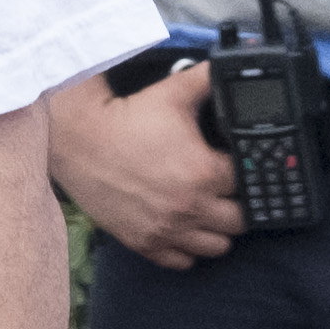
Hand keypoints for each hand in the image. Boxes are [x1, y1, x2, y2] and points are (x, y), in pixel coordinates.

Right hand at [44, 62, 245, 268]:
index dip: (245, 171)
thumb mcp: (173, 92)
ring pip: (218, 247)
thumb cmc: (127, 118)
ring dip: (218, 229)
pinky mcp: (146, 243)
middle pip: (241, 221)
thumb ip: (209, 79)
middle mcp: (191, 207)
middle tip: (225, 189)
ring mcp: (169, 230)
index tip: (234, 165)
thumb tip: (229, 66)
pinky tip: (183, 226)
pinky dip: (188, 248)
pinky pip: (184, 261)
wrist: (81, 141)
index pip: (248, 183)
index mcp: (204, 172)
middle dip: (239, 204)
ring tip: (207, 209)